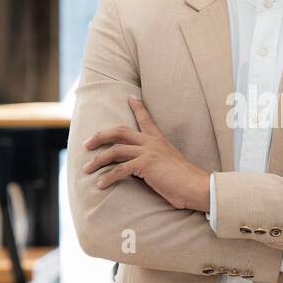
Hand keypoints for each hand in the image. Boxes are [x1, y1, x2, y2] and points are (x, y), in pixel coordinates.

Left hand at [82, 96, 211, 211]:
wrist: (196, 186)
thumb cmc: (185, 180)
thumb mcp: (170, 164)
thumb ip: (158, 161)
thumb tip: (148, 168)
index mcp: (159, 140)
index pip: (145, 118)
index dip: (137, 106)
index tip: (130, 96)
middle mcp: (151, 142)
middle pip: (119, 131)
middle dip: (100, 136)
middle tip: (86, 144)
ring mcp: (148, 152)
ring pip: (115, 150)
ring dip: (98, 160)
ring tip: (86, 169)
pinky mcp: (145, 165)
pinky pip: (120, 169)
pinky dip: (108, 177)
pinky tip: (100, 185)